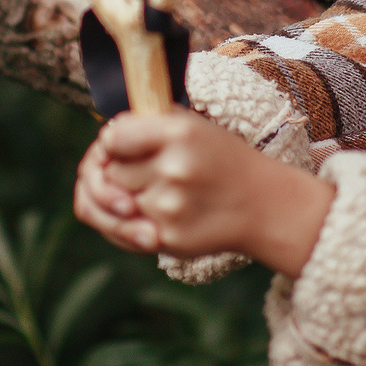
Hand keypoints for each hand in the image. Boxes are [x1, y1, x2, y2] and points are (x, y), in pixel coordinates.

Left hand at [72, 111, 333, 275]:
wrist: (265, 206)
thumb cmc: (221, 161)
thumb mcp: (192, 126)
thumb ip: (144, 128)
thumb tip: (101, 146)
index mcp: (180, 132)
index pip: (112, 139)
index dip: (113, 145)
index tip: (124, 148)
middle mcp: (174, 168)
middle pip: (109, 172)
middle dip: (121, 173)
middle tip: (147, 173)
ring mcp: (170, 207)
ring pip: (113, 203)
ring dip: (124, 200)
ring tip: (151, 196)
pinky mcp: (167, 239)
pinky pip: (122, 232)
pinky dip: (128, 225)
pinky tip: (151, 218)